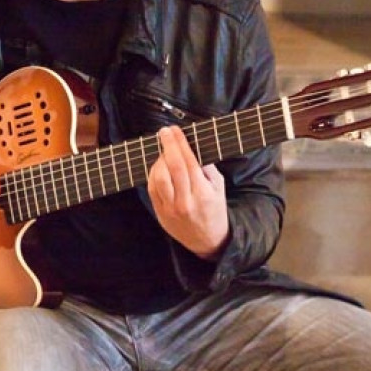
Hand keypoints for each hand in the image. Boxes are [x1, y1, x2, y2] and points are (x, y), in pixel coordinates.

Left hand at [147, 126, 228, 259]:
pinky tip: (158, 166)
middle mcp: (185, 202)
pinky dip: (153, 174)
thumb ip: (207, 169)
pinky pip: (152, 188)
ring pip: (159, 178)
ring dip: (159, 160)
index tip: (175, 130)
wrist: (207, 240)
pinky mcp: (160, 213)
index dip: (180, 143)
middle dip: (167, 146)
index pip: (188, 163)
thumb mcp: (219, 188)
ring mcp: (171, 209)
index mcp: (203, 194)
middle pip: (172, 168)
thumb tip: (193, 147)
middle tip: (165, 132)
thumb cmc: (214, 209)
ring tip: (164, 151)